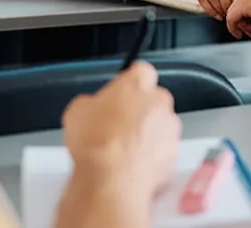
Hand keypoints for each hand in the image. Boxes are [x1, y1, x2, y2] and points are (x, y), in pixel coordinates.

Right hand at [62, 62, 180, 203]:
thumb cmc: (96, 143)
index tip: (119, 93)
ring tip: (122, 149)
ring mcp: (170, 128)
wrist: (111, 179)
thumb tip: (90, 109)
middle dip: (138, 109)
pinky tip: (130, 165)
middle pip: (152, 99)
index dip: (128, 83)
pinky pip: (162, 150)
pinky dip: (150, 156)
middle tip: (116, 124)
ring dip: (146, 133)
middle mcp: (160, 101)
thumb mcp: (77, 111)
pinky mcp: (173, 154)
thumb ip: (91, 102)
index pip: (140, 70)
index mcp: (138, 82)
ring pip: (159, 126)